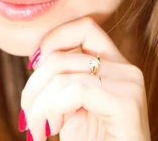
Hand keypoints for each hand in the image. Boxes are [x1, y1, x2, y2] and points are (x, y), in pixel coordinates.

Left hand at [19, 17, 150, 140]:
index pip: (83, 27)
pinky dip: (51, 111)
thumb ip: (61, 76)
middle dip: (33, 86)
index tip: (34, 67)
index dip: (53, 39)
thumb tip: (34, 58)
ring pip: (62, 75)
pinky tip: (51, 131)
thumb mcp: (69, 104)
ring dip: (38, 105)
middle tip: (28, 116)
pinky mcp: (127, 104)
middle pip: (61, 55)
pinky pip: (74, 91)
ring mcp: (129, 85)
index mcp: (114, 65)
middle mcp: (126, 70)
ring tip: (39, 128)